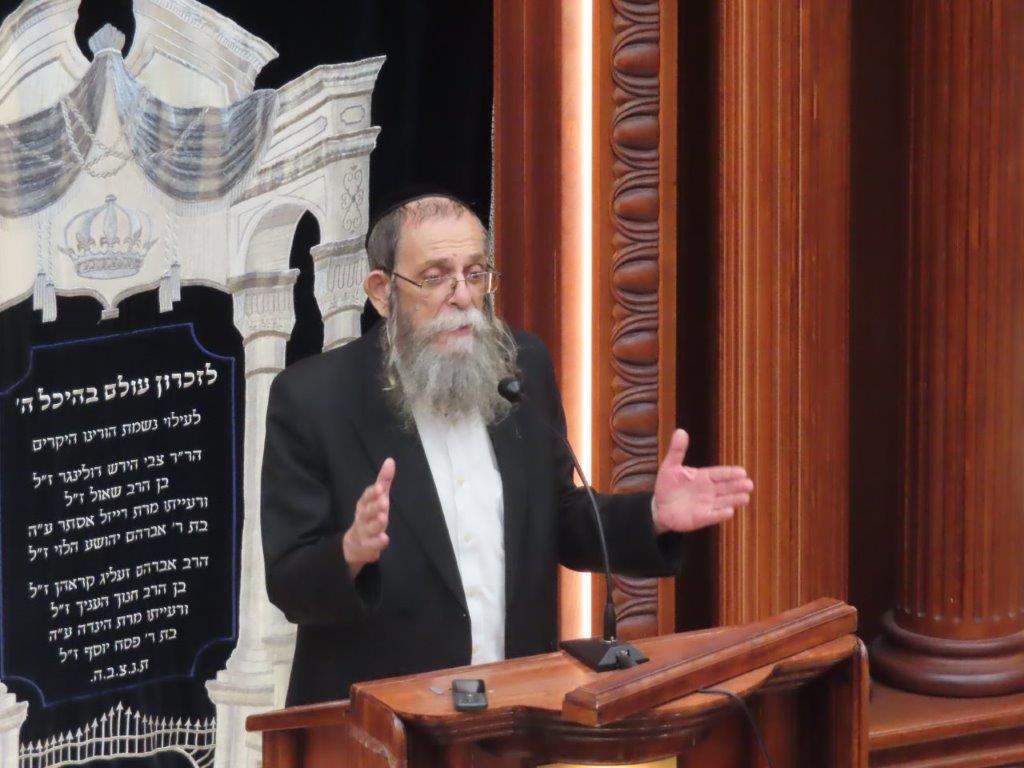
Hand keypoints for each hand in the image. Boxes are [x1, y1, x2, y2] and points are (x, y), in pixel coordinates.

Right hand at [342, 458, 394, 577]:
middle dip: (374, 506)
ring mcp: (364, 531)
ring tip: (383, 517)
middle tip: (383, 501)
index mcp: (364, 504)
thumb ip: (383, 480)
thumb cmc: (369, 515)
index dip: (372, 493)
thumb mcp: (377, 498)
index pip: (366, 496)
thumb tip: (390, 461)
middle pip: (367, 511)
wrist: (355, 543)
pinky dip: (378, 542)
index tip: (379, 487)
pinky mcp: (368, 545)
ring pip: (370, 527)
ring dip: (376, 523)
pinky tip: (385, 539)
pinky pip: (372, 544)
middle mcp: (362, 516)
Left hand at [651, 429, 752, 534]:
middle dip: (737, 486)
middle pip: (726, 488)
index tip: (742, 472)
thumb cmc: (668, 485)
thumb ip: (677, 451)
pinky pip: (713, 516)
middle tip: (749, 484)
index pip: (720, 474)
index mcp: (703, 477)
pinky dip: (720, 514)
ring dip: (734, 500)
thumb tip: (680, 431)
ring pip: (724, 501)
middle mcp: (709, 491)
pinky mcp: (701, 518)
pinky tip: (729, 512)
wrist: (660, 507)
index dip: (730, 473)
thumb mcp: (670, 466)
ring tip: (745, 498)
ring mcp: (707, 505)